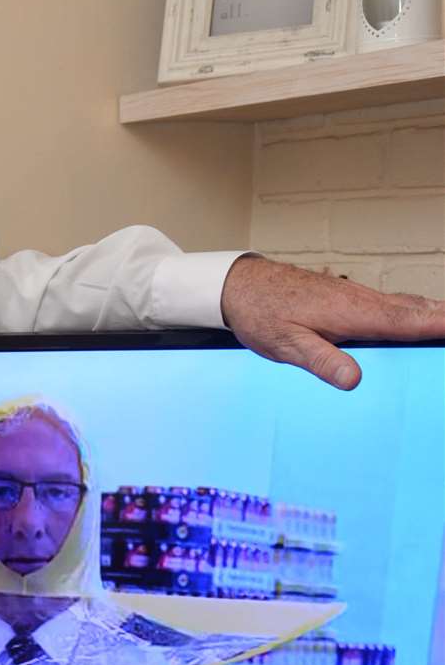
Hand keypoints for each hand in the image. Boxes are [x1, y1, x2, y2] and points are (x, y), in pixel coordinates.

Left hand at [220, 255, 444, 389]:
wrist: (240, 285)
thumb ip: (320, 360)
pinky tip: (420, 317)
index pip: (409, 321)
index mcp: (354, 313)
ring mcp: (357, 297)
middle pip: (418, 310)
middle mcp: (362, 301)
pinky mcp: (349, 298)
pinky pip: (391, 305)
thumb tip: (352, 379)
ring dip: (434, 314)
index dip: (441, 325)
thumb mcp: (285, 344)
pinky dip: (414, 311)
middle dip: (444, 318)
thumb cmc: (261, 312)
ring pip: (406, 305)